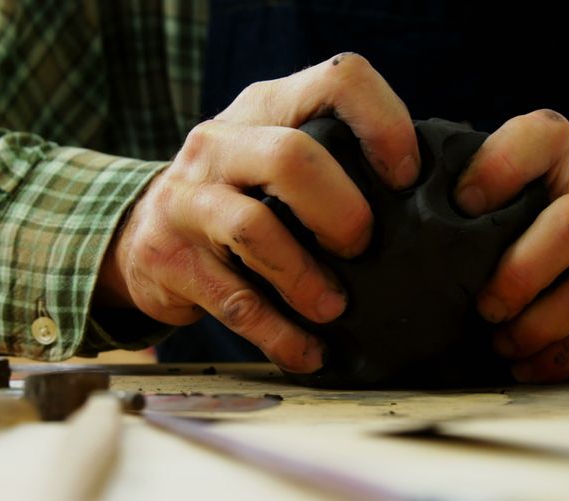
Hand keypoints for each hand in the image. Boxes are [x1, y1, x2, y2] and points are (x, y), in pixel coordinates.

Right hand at [96, 53, 419, 372]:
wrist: (138, 231)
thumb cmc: (239, 196)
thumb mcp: (274, 158)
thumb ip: (332, 162)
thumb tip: (430, 204)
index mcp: (265, 107)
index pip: (337, 79)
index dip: (383, 123)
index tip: (406, 177)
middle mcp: (220, 142)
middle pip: (292, 157)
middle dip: (342, 212)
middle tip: (363, 248)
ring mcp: (187, 198)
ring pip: (254, 229)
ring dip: (306, 279)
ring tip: (335, 308)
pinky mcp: (166, 256)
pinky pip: (233, 301)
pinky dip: (279, 334)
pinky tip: (307, 353)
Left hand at [455, 110, 568, 381]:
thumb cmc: (552, 238)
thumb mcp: (525, 209)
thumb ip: (473, 211)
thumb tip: (385, 227)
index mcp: (556, 176)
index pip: (544, 135)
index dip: (503, 164)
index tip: (464, 203)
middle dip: (521, 272)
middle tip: (484, 307)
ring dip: (537, 324)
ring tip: (502, 343)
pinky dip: (557, 357)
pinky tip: (525, 364)